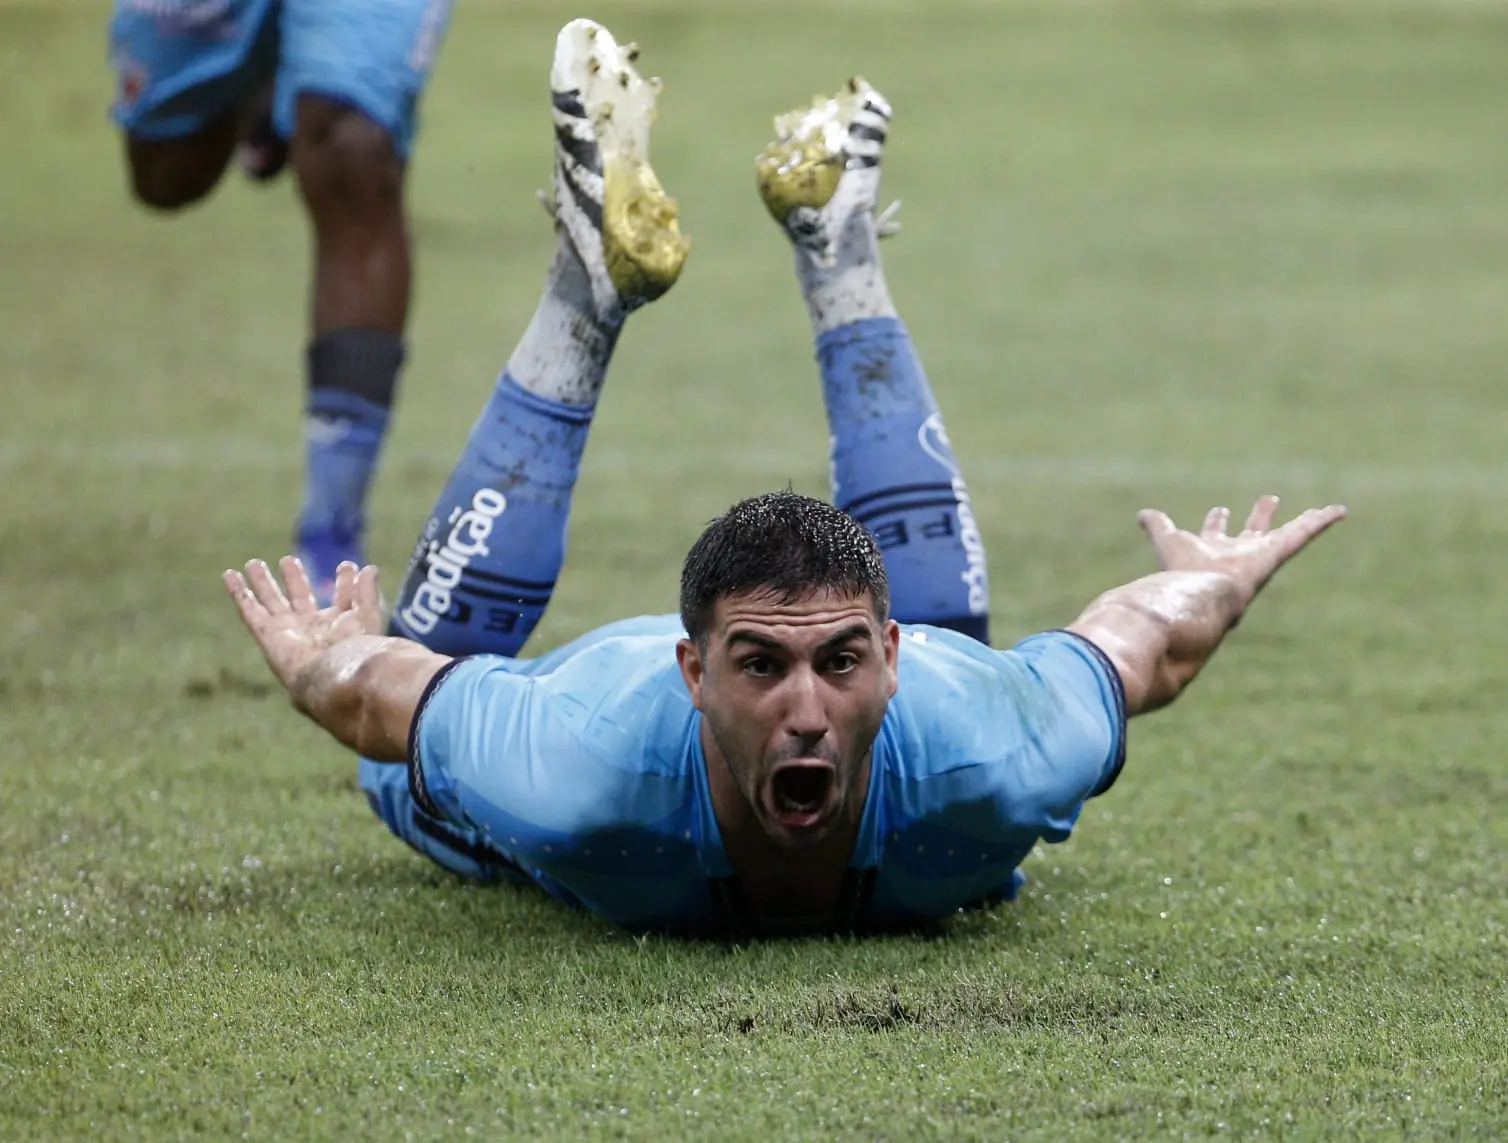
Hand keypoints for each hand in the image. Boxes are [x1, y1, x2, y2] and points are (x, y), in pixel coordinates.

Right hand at [223, 557, 382, 692]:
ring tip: (254, 563)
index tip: (347, 566)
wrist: (332, 675)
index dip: (345, 583)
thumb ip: (367, 591)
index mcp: (338, 627)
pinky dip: (238, 592)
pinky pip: (249, 609)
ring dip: (262, 582)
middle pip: (298, 597)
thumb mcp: (365, 614)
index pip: (341, 600)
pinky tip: (229, 575)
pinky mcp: (266, 633)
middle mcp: (310, 628)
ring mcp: (286, 630)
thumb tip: (369, 568)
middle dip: (294, 579)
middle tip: (288, 560)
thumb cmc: (353, 648)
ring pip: (271, 601)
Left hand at [1137, 494, 1346, 605]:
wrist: (1201, 596)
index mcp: (1210, 553)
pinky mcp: (1278, 552)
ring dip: (1301, 520)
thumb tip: (1142, 514)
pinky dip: (1322, 521)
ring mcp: (1260, 554)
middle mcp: (1237, 554)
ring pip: (1285, 534)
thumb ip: (1156, 527)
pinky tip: (1340, 510)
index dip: (1216, 523)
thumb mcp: (1166, 540)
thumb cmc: (1181, 573)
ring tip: (1321, 510)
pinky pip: (1304, 532)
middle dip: (1258, 517)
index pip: (1214, 535)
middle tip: (1268, 500)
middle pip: (1250, 532)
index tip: (1220, 511)